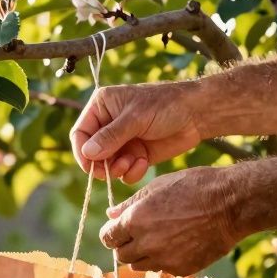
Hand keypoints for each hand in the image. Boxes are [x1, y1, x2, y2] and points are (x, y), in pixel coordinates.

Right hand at [70, 82, 202, 184]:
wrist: (196, 114)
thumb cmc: (165, 105)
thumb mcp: (136, 118)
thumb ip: (111, 136)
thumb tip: (87, 153)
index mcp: (102, 107)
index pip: (80, 133)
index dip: (82, 152)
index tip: (90, 167)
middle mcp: (108, 125)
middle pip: (91, 153)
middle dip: (102, 165)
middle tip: (114, 170)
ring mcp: (122, 141)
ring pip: (107, 165)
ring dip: (118, 169)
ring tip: (133, 163)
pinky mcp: (135, 155)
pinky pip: (124, 171)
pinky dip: (131, 172)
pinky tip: (144, 163)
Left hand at [99, 167, 241, 275]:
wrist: (231, 204)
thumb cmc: (194, 187)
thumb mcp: (158, 187)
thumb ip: (130, 204)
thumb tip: (110, 215)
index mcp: (135, 221)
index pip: (107, 237)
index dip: (112, 233)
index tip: (118, 230)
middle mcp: (145, 244)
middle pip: (121, 255)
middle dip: (126, 245)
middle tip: (140, 234)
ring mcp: (163, 260)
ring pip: (139, 266)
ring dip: (143, 255)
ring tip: (159, 239)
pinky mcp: (181, 269)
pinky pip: (163, 270)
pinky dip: (164, 261)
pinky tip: (178, 245)